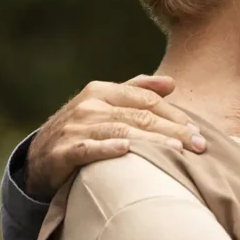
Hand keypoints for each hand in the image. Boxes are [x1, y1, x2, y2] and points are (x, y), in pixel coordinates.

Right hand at [26, 75, 205, 199]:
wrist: (40, 157)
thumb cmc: (84, 128)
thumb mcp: (107, 104)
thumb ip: (138, 90)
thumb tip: (172, 83)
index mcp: (103, 91)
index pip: (147, 100)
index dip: (175, 115)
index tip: (198, 131)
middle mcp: (90, 105)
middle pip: (140, 117)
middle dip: (173, 131)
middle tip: (199, 145)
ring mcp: (76, 127)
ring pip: (121, 132)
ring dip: (151, 141)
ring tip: (177, 150)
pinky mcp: (64, 150)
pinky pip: (89, 148)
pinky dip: (108, 149)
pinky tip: (127, 151)